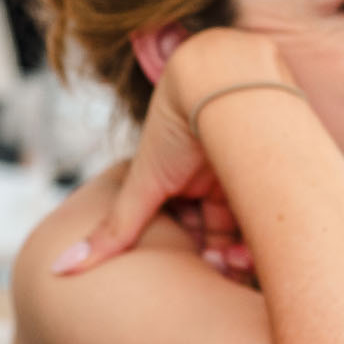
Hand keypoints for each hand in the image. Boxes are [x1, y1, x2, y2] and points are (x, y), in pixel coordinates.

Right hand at [53, 26, 290, 274]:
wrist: (221, 73)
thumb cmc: (176, 124)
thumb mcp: (144, 185)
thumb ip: (114, 230)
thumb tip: (60, 270)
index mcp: (185, 185)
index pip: (192, 236)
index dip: (199, 260)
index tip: (207, 269)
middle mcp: (216, 181)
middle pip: (225, 237)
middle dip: (227, 260)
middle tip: (229, 268)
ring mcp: (248, 175)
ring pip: (256, 229)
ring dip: (252, 252)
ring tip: (247, 258)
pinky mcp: (279, 167)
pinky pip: (283, 212)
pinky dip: (280, 235)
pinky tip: (276, 246)